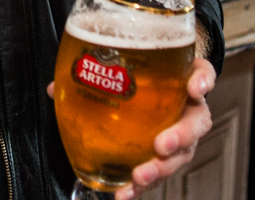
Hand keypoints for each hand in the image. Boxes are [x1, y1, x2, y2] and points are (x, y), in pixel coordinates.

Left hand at [46, 58, 215, 198]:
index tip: (194, 87)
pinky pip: (159, 172)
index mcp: (180, 79)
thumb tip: (53, 89)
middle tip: (162, 144)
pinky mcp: (166, 157)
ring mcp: (180, 134)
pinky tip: (126, 194)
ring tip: (141, 177)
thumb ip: (90, 70)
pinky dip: (142, 186)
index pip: (201, 73)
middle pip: (196, 122)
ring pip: (181, 154)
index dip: (201, 79)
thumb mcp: (120, 67)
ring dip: (162, 167)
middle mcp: (187, 108)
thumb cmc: (138, 76)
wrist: (146, 87)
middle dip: (181, 135)